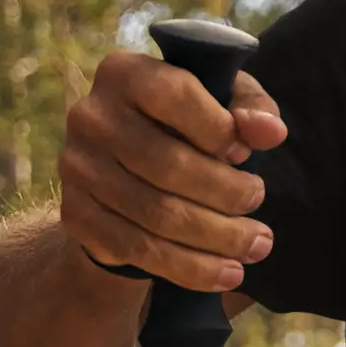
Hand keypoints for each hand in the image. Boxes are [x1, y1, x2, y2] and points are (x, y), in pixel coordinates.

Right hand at [60, 51, 287, 291]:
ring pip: (155, 214)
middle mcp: (91, 116)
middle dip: (225, 192)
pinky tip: (225, 274)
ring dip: (216, 237)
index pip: (173, 96)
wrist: (128, 166)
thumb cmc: (188, 121)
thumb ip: (251, 107)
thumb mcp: (223, 100)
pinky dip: (188, 267)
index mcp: (124, 72)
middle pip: (166, 164)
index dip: (217, 128)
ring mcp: (78, 168)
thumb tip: (270, 132)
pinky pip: (136, 248)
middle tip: (260, 204)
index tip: (246, 152)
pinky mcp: (76, 214)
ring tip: (257, 246)